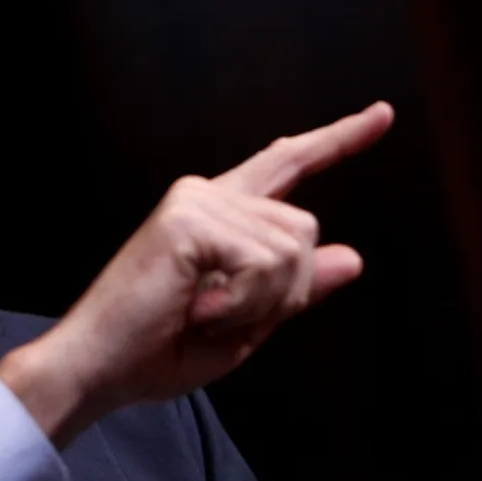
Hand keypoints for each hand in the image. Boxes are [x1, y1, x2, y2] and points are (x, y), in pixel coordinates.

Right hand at [0, 101, 394, 446]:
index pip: (286, 165)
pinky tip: (201, 309)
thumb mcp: (247, 323)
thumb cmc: (157, 349)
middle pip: (303, 229)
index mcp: (217, 213)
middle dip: (285, 291)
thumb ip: (294, 288)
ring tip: (205, 313)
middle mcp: (205, 195)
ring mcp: (195, 202)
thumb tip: (351, 257)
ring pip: (290, 249)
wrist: (99, 365)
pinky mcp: (188, 220)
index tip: (382, 114)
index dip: (337, 140)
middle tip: (224, 318)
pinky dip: (244, 303)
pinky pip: (263, 263)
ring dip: (261, 302)